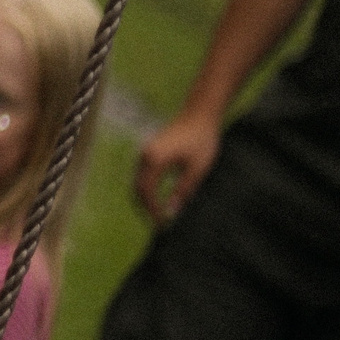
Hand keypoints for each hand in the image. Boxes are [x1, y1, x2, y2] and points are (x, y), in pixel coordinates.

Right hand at [134, 106, 221, 225]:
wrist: (199, 114)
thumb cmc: (202, 140)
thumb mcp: (197, 169)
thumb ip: (183, 191)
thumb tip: (172, 212)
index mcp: (154, 160)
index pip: (147, 193)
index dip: (153, 211)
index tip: (163, 225)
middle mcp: (144, 156)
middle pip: (137, 189)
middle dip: (145, 208)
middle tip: (158, 224)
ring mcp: (145, 152)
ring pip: (138, 182)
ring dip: (145, 199)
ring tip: (158, 214)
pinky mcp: (150, 151)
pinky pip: (142, 175)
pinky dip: (147, 189)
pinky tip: (158, 198)